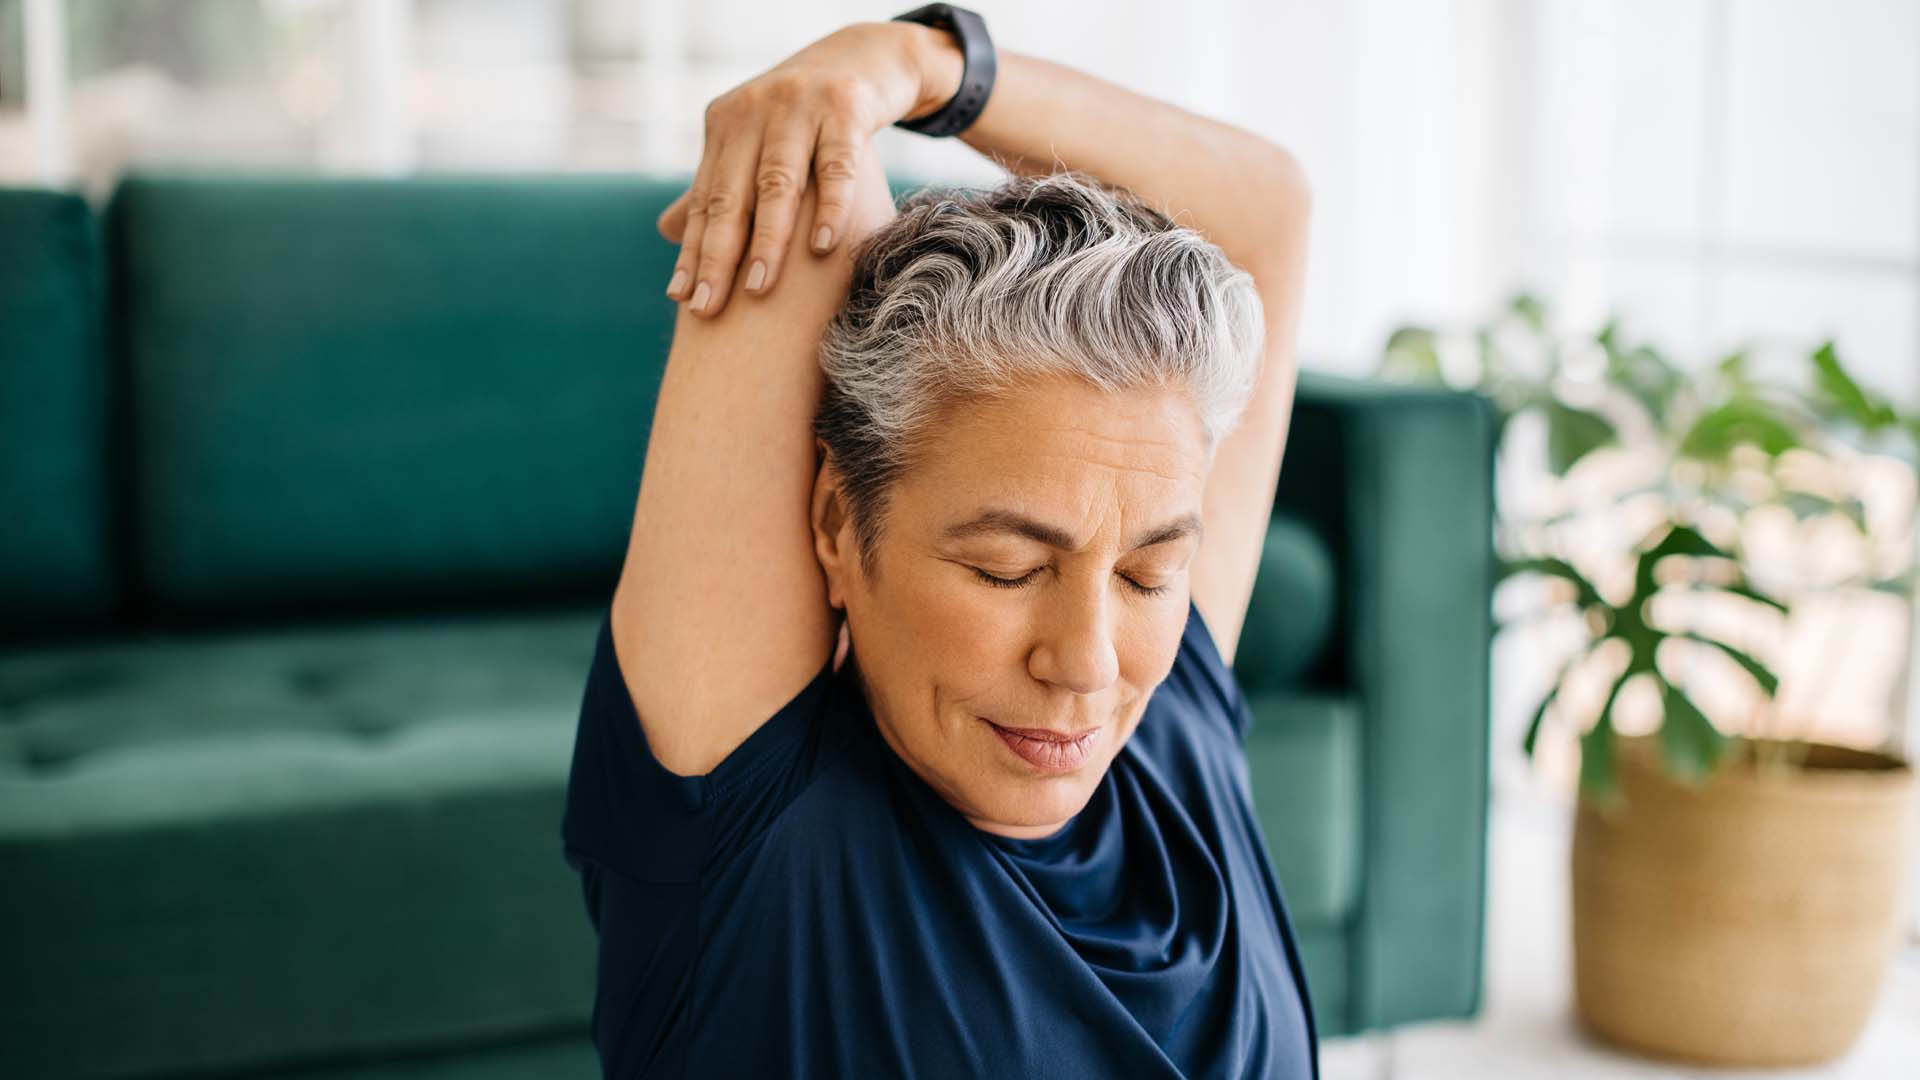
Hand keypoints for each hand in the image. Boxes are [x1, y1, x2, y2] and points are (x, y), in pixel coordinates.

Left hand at [659, 21, 963, 317]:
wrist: (864, 57)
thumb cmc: (805, 116)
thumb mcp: (757, 143)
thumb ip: (718, 187)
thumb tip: (665, 233)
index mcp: (726, 124)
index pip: (706, 199)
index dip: (693, 250)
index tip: (682, 298)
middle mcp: (754, 113)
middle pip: (731, 195)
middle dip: (718, 256)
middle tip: (707, 307)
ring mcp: (799, 108)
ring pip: (777, 184)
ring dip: (766, 240)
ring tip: (757, 289)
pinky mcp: (846, 108)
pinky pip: (836, 167)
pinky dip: (829, 209)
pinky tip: (820, 248)